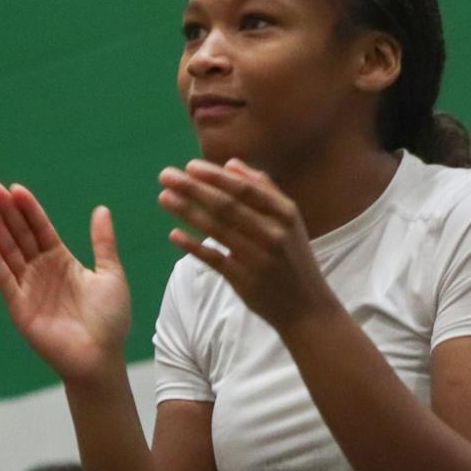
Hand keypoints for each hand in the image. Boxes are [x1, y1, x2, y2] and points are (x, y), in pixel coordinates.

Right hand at [0, 182, 132, 381]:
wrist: (101, 357)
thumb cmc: (110, 320)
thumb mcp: (111, 274)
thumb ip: (103, 242)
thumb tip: (101, 209)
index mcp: (61, 261)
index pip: (40, 228)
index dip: (28, 209)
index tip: (16, 189)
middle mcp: (41, 271)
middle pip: (19, 235)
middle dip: (6, 211)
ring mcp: (28, 289)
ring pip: (9, 252)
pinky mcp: (20, 308)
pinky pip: (5, 279)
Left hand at [158, 159, 337, 330]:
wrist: (307, 306)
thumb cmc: (292, 255)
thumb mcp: (289, 220)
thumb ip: (263, 189)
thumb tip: (231, 164)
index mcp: (285, 213)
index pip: (246, 189)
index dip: (216, 177)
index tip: (190, 166)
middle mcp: (273, 233)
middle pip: (226, 206)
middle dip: (193, 188)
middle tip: (165, 176)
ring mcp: (258, 258)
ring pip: (216, 230)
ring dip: (187, 211)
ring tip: (164, 198)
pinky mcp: (244, 280)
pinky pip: (213, 259)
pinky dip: (193, 246)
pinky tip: (173, 234)